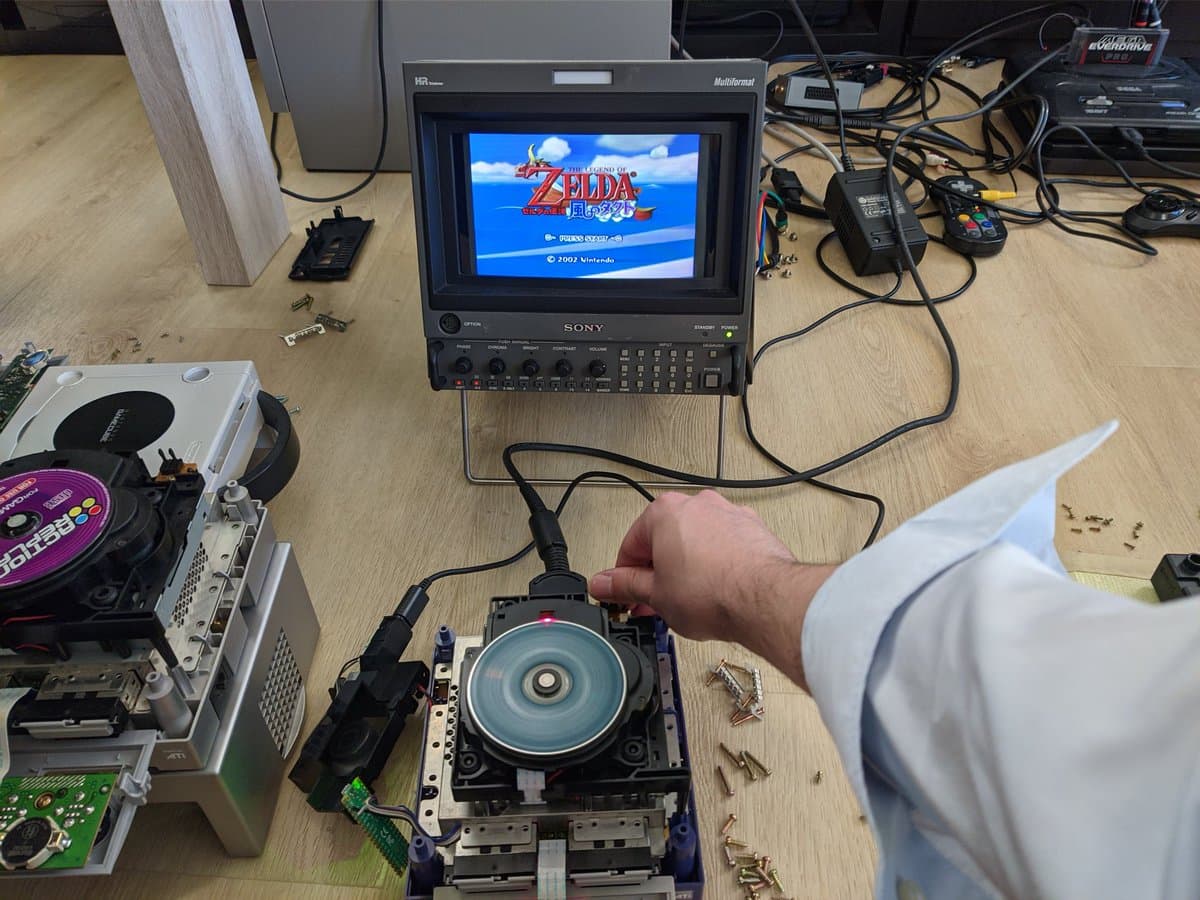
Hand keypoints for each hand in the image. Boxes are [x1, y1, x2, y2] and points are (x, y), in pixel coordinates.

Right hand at [589, 490, 833, 687]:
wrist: (765, 599)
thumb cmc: (713, 591)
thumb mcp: (655, 595)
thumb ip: (624, 586)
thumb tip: (603, 583)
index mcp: (665, 512)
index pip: (631, 546)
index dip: (624, 577)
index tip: (625, 596)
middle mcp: (698, 504)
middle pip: (664, 541)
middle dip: (657, 575)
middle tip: (654, 604)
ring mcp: (728, 514)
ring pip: (695, 542)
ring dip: (686, 569)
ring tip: (687, 603)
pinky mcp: (753, 530)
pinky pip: (723, 547)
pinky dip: (715, 565)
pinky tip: (715, 592)